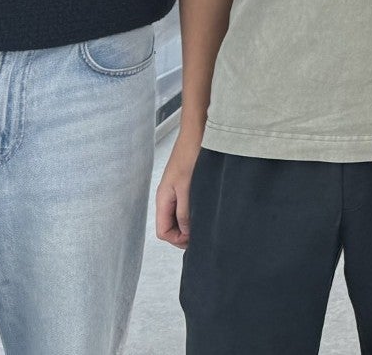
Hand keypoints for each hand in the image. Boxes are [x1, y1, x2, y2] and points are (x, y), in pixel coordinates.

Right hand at [155, 127, 202, 247]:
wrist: (198, 132)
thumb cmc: (191, 154)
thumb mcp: (188, 187)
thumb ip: (185, 212)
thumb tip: (187, 233)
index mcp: (163, 199)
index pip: (163, 232)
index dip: (178, 239)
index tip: (195, 238)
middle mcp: (167, 198)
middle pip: (171, 227)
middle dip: (185, 234)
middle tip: (204, 233)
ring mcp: (177, 191)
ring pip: (180, 217)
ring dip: (192, 222)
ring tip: (207, 221)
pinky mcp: (186, 185)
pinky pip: (187, 206)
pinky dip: (196, 211)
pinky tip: (208, 208)